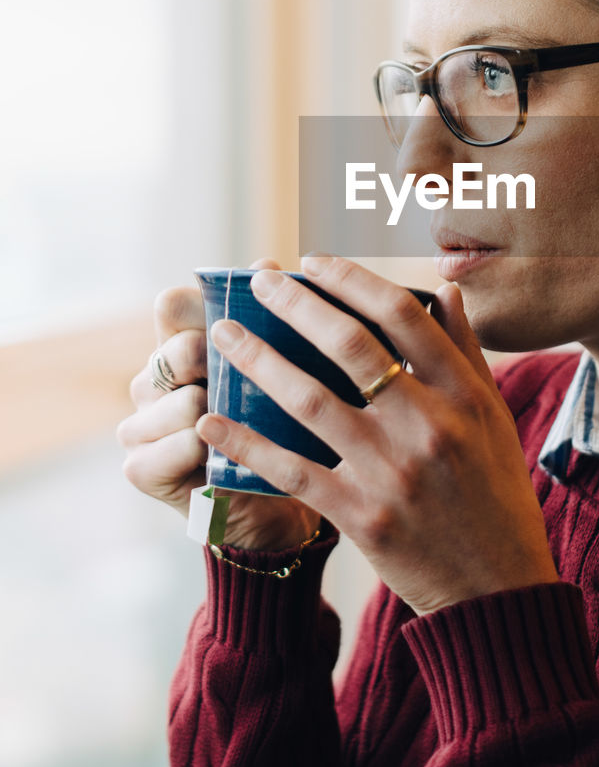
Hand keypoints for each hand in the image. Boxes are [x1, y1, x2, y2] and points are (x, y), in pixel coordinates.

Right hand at [118, 258, 321, 550]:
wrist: (277, 505)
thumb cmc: (285, 428)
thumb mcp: (288, 369)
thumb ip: (275, 318)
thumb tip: (266, 261)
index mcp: (182, 346)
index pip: (173, 305)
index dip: (204, 304)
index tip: (244, 312)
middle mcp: (155, 381)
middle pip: (174, 349)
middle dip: (211, 359)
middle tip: (233, 376)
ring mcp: (142, 425)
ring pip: (178, 400)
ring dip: (209, 409)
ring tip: (229, 422)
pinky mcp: (141, 469)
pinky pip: (167, 448)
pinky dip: (197, 451)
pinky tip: (213, 454)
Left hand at [195, 254, 559, 615]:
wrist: (498, 591)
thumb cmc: (496, 496)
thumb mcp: (494, 419)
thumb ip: (467, 352)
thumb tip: (446, 289)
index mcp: (463, 395)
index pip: (403, 315)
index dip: (353, 280)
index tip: (314, 261)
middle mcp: (429, 425)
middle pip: (351, 345)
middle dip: (297, 304)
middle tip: (259, 279)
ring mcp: (392, 472)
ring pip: (312, 400)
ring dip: (261, 362)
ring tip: (224, 336)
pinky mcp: (362, 517)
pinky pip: (293, 471)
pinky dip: (249, 445)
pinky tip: (213, 423)